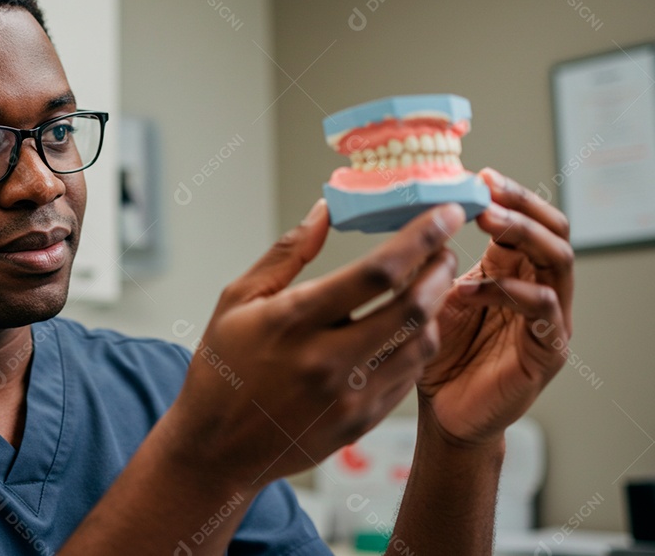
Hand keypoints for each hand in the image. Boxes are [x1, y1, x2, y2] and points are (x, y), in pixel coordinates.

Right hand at [164, 199, 465, 491]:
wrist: (216, 448)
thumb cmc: (223, 368)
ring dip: (434, 308)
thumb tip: (325, 210)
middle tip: (443, 250)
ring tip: (429, 286)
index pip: (374, 273)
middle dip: (439, 270)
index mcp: (292, 322)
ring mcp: (347, 398)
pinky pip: (408, 377)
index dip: (418, 238)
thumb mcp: (238, 300)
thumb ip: (286, 254)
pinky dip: (417, 345)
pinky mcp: (359, 424)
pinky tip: (408, 328)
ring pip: (420, 345)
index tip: (443, 214)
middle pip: (411, 308)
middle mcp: (325, 362)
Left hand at [420, 168, 573, 446]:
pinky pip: (544, 310)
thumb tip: (412, 215)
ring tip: (487, 220)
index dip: (508, 194)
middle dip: (521, 203)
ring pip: (557, 260)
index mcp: (511, 271)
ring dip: (523, 234)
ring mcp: (549, 320)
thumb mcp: (426, 296)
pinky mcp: (547, 352)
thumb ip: (427, 263)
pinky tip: (472, 289)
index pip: (526, 219)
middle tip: (487, 190)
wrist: (441, 413)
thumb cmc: (435, 354)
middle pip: (553, 230)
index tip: (477, 175)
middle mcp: (537, 288)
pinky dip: (511, 291)